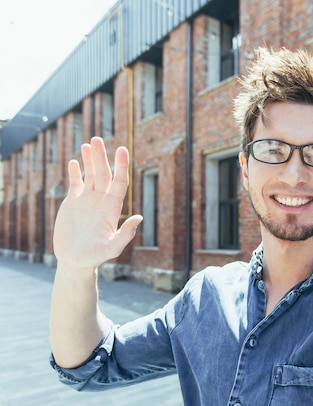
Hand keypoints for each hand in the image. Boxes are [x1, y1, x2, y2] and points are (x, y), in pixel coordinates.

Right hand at [53, 137, 142, 268]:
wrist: (75, 260)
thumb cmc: (95, 256)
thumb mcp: (112, 248)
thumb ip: (125, 234)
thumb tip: (139, 218)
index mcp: (113, 207)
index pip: (120, 181)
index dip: (121, 165)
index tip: (122, 149)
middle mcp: (102, 200)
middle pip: (104, 173)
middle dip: (102, 156)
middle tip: (98, 138)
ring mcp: (88, 200)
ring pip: (90, 174)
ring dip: (90, 159)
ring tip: (89, 142)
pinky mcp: (73, 203)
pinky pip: (76, 183)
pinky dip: (75, 172)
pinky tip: (75, 161)